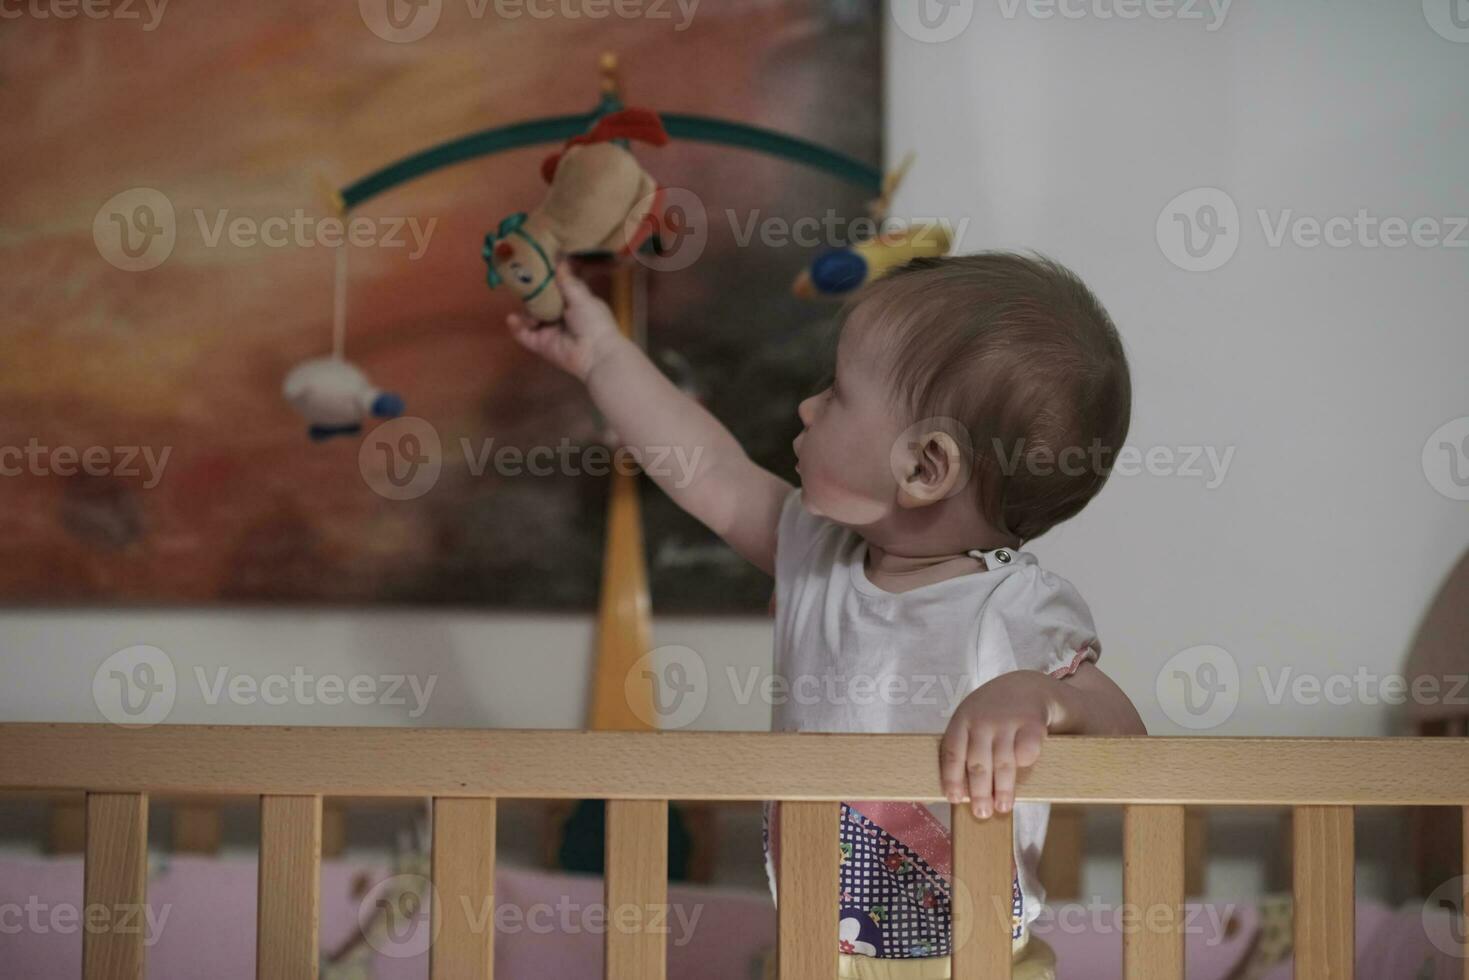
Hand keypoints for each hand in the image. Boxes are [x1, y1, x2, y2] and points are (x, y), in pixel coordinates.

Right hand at [506, 261, 626, 380]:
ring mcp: (549, 330)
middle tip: (519, 281)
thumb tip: (560, 256)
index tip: (532, 262)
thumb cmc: (594, 321)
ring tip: (529, 309)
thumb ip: (567, 279)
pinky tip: (513, 319)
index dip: (545, 276)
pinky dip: (517, 327)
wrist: (596, 353)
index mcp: (573, 302)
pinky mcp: (540, 345)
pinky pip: (524, 335)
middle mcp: (559, 315)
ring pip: (530, 316)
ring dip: (526, 311)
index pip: (555, 286)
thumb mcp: (581, 297)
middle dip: (530, 292)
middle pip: (539, 300)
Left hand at [939, 671, 1054, 818]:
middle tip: (981, 813)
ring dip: (1003, 789)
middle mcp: (983, 720)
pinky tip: (1023, 776)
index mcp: (962, 720)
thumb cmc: (993, 713)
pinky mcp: (1032, 724)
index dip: (952, 778)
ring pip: (1003, 763)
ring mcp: (1008, 722)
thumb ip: (965, 746)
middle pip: (978, 763)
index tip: (954, 799)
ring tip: (1003, 807)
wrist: (1027, 686)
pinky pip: (1027, 753)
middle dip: (979, 792)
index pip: (953, 752)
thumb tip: (959, 791)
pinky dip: (1025, 766)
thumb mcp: (972, 719)